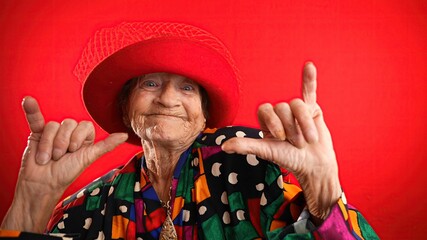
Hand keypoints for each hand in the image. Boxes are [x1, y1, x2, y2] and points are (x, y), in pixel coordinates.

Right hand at [1, 96, 127, 231]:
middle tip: (59, 157)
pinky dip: (31, 110)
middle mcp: (69, 133)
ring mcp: (52, 132)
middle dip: (63, 142)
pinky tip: (28, 100)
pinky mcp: (37, 134)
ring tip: (47, 158)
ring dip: (49, 144)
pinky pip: (35, 118)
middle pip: (69, 123)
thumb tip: (125, 135)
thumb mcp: (89, 158)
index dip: (78, 138)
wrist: (42, 184)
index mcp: (84, 137)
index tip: (74, 151)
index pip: (85, 125)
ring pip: (53, 125)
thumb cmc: (66, 173)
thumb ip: (106, 145)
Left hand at [222, 62, 340, 220]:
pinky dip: (310, 79)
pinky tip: (309, 66)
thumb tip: (223, 146)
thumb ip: (246, 146)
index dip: (273, 122)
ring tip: (309, 140)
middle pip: (283, 107)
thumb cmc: (289, 158)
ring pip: (298, 105)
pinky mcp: (312, 108)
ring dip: (304, 125)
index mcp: (266, 120)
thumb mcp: (266, 151)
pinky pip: (310, 90)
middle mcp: (280, 112)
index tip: (280, 138)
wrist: (313, 165)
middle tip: (296, 143)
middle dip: (291, 128)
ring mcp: (296, 109)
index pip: (265, 108)